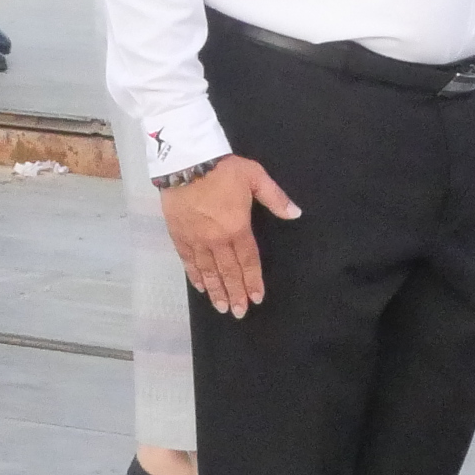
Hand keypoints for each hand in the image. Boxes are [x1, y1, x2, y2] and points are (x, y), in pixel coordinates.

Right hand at [161, 155, 298, 314]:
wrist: (185, 161)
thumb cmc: (224, 169)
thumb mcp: (256, 177)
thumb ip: (276, 198)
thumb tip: (296, 214)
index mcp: (237, 228)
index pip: (248, 261)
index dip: (253, 281)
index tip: (257, 298)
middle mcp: (216, 239)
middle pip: (228, 272)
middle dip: (235, 293)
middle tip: (239, 313)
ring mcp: (196, 239)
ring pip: (207, 271)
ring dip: (215, 291)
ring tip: (222, 307)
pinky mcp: (179, 235)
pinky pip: (187, 260)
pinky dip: (194, 276)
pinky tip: (200, 288)